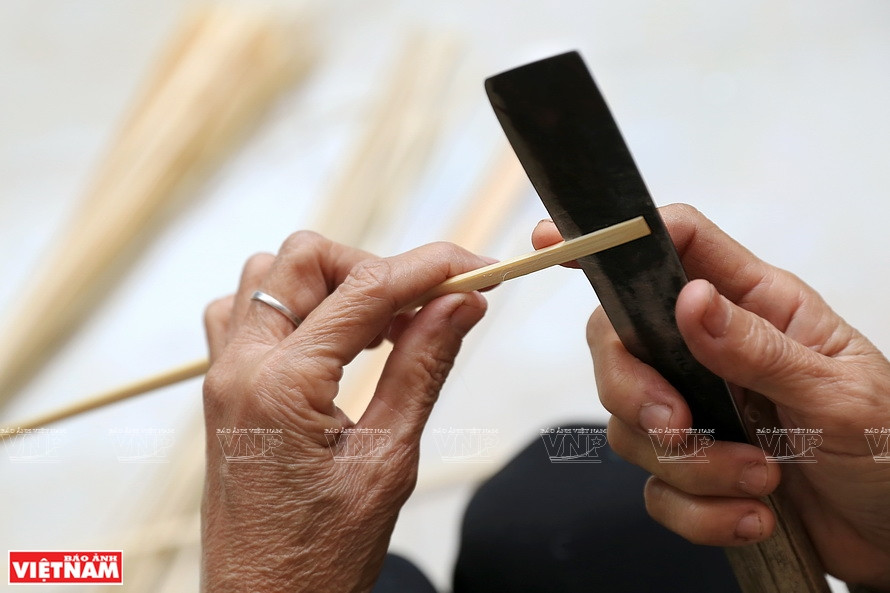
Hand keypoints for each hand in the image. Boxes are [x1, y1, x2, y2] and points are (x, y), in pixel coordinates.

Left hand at [201, 231, 488, 591]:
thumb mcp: (388, 461)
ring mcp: (223, 377)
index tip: (477, 269)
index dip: (430, 269)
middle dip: (375, 268)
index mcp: (280, 387)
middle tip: (428, 306)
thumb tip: (460, 304)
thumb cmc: (322, 557)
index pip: (365, 291)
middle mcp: (239, 368)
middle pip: (304, 260)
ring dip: (332, 285)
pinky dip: (295, 308)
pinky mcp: (224, 391)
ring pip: (269, 277)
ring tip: (382, 329)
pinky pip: (246, 314)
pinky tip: (332, 345)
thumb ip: (422, 368)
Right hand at [532, 204, 889, 588]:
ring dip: (692, 467)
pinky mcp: (693, 470)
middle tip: (677, 427)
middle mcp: (714, 350)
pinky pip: (655, 488)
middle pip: (620, 342)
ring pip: (632, 425)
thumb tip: (689, 300)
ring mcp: (700, 410)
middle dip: (634, 391)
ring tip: (761, 482)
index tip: (554, 244)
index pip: (675, 246)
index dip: (616, 237)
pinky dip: (698, 512)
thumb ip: (758, 348)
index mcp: (756, 306)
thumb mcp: (839, 394)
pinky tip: (755, 518)